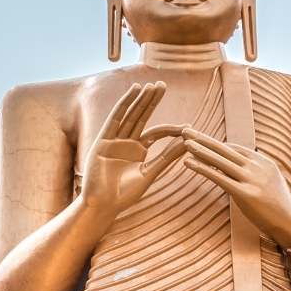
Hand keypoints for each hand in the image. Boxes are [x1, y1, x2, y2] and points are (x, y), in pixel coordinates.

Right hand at [79, 82, 185, 218]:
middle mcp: (126, 142)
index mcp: (138, 151)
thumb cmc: (125, 195)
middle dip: (152, 101)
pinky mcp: (103, 139)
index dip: (171, 129)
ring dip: (140, 99)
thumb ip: (166, 158)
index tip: (188, 128)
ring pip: (131, 114)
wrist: (103, 205)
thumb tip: (187, 143)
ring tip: (152, 85)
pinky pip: (116, 117)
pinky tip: (134, 91)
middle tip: (163, 85)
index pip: (156, 132)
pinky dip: (125, 103)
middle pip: (142, 116)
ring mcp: (114, 139)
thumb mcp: (150, 174)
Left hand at [168, 127, 290, 248]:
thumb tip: (240, 166)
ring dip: (200, 150)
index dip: (215, 143)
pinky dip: (202, 168)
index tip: (199, 137)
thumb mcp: (269, 181)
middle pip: (225, 149)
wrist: (290, 223)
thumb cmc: (277, 206)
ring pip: (220, 161)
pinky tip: (188, 162)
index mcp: (263, 162)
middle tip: (185, 130)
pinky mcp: (245, 194)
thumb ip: (255, 171)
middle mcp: (257, 167)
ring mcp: (252, 180)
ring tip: (184, 143)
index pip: (234, 148)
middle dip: (203, 139)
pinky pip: (219, 178)